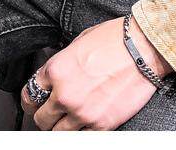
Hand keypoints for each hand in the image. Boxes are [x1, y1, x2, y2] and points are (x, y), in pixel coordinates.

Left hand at [20, 15, 173, 130]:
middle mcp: (65, 93)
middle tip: (54, 111)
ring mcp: (82, 112)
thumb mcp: (81, 41)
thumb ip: (64, 61)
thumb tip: (57, 73)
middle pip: (41, 118)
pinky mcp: (101, 124)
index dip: (33, 99)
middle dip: (46, 114)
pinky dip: (83, 131)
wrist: (145, 47)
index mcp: (57, 69)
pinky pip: (82, 137)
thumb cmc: (117, 39)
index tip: (36, 101)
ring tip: (71, 118)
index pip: (30, 94)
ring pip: (57, 133)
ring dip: (62, 126)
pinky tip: (87, 121)